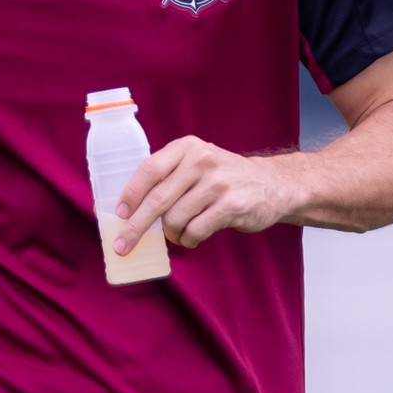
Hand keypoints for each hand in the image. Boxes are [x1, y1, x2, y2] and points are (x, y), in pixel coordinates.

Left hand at [114, 138, 299, 250]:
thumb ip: (169, 175)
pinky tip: (192, 237)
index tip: (119, 214)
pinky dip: (188, 240)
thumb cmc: (225, 177)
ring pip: (175, 219)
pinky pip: (195, 231)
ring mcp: (218, 184)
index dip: (130, 194)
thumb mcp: (197, 162)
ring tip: (178, 234)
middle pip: (158, 199)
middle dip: (136, 226)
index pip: (150, 170)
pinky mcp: (231, 206)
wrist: (272, 184)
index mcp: (187, 147)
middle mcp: (202, 161)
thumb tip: (130, 207)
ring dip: (171, 234)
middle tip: (123, 245)